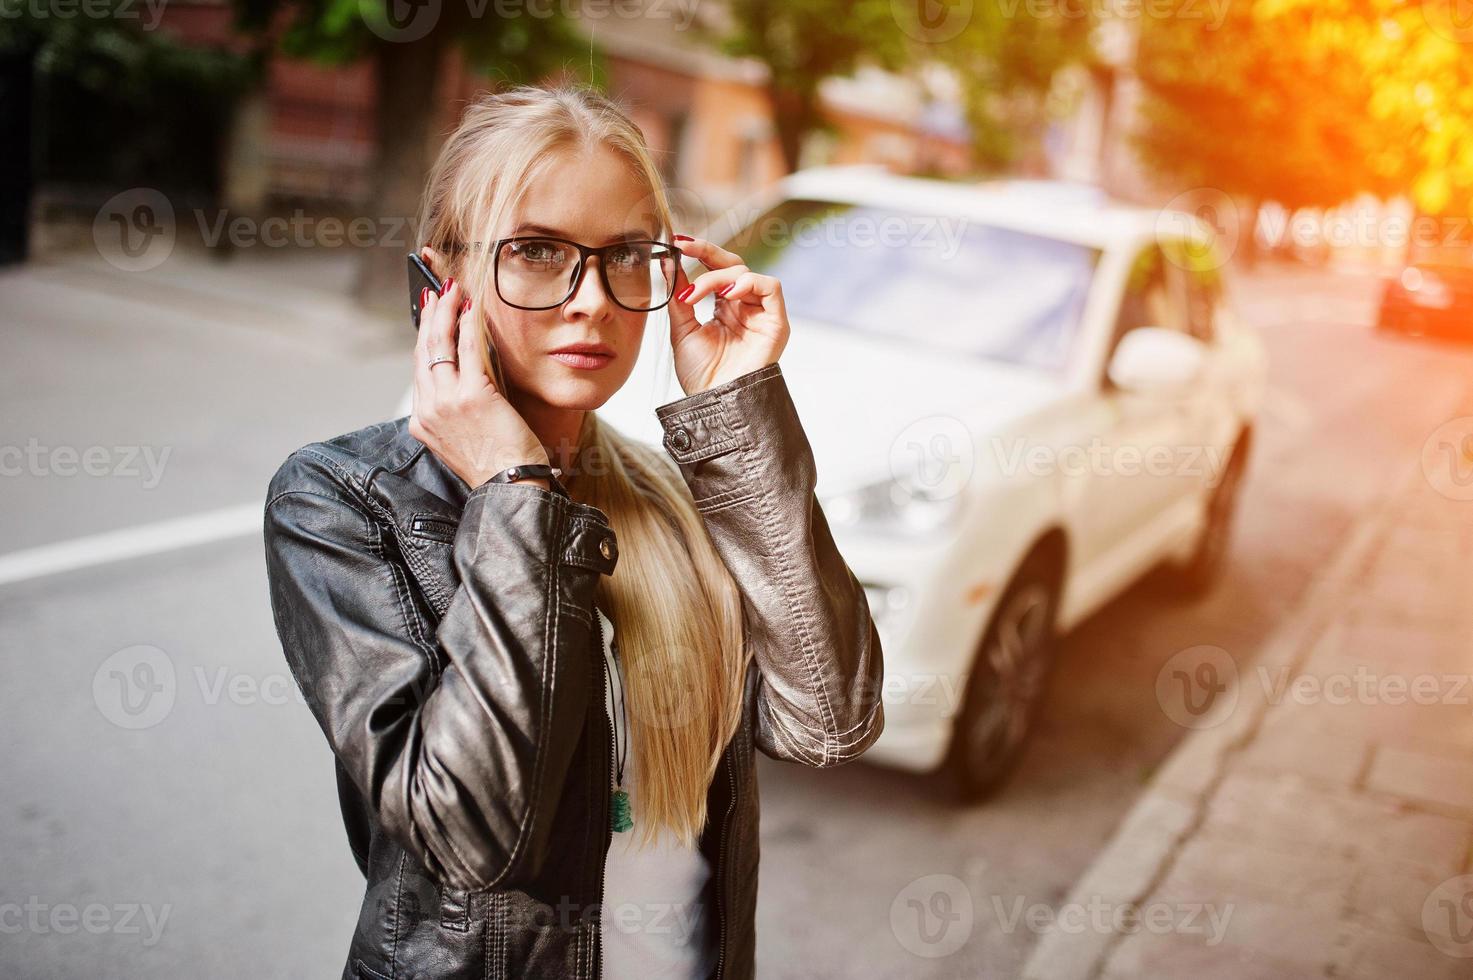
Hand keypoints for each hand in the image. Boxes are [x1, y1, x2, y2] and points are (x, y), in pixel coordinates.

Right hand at [409, 250, 549, 490]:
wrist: (509, 488)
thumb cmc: (498, 467)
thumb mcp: (465, 437)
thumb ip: (458, 408)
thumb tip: (468, 371)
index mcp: (423, 422)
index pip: (418, 370)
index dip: (423, 338)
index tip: (428, 315)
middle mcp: (429, 410)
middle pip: (423, 352)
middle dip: (430, 316)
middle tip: (437, 291)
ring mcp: (447, 403)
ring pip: (439, 345)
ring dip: (446, 311)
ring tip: (453, 290)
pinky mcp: (472, 396)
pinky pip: (468, 350)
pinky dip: (468, 324)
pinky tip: (472, 308)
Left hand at [667, 236, 788, 396]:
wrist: (715, 403)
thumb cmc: (701, 375)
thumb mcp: (682, 329)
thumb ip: (678, 295)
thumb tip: (668, 262)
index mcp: (724, 309)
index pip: (716, 270)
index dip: (699, 253)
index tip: (676, 242)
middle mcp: (744, 308)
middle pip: (733, 264)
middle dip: (707, 251)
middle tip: (684, 247)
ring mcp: (761, 314)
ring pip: (746, 273)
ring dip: (717, 276)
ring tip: (695, 295)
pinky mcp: (776, 322)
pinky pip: (771, 287)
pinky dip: (748, 283)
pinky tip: (727, 294)